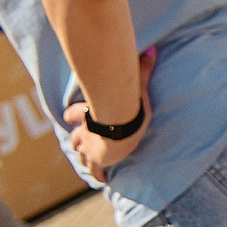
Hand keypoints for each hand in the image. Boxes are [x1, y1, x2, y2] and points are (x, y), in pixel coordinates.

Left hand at [64, 48, 154, 178]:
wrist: (120, 126)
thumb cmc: (126, 105)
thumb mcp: (136, 85)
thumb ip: (143, 68)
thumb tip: (153, 48)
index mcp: (89, 114)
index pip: (74, 114)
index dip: (74, 115)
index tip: (74, 116)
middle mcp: (86, 131)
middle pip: (75, 136)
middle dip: (78, 137)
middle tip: (81, 139)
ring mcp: (90, 147)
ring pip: (81, 153)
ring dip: (84, 154)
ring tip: (89, 159)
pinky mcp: (97, 160)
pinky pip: (95, 170)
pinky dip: (97, 173)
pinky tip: (101, 178)